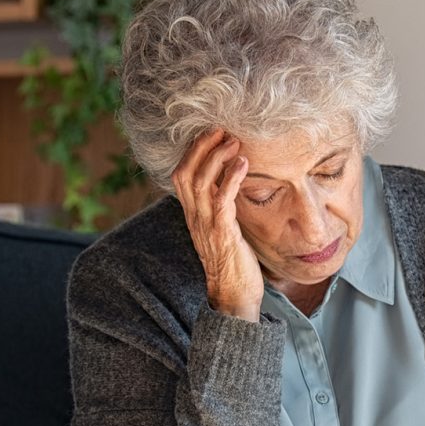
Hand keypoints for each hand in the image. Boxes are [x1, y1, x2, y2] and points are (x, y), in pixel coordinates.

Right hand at [171, 128, 263, 320]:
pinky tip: (243, 164)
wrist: (235, 295)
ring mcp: (206, 226)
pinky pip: (222, 200)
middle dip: (201, 147)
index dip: (192, 152)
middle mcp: (195, 218)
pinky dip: (231, 179)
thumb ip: (221, 209)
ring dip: (217, 158)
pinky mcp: (223, 234)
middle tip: (220, 129)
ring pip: (200, 182)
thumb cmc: (233, 262)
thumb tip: (231, 186)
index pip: (181, 176)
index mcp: (193, 215)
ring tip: (234, 141)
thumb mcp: (223, 229)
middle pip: (186, 173)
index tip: (210, 134)